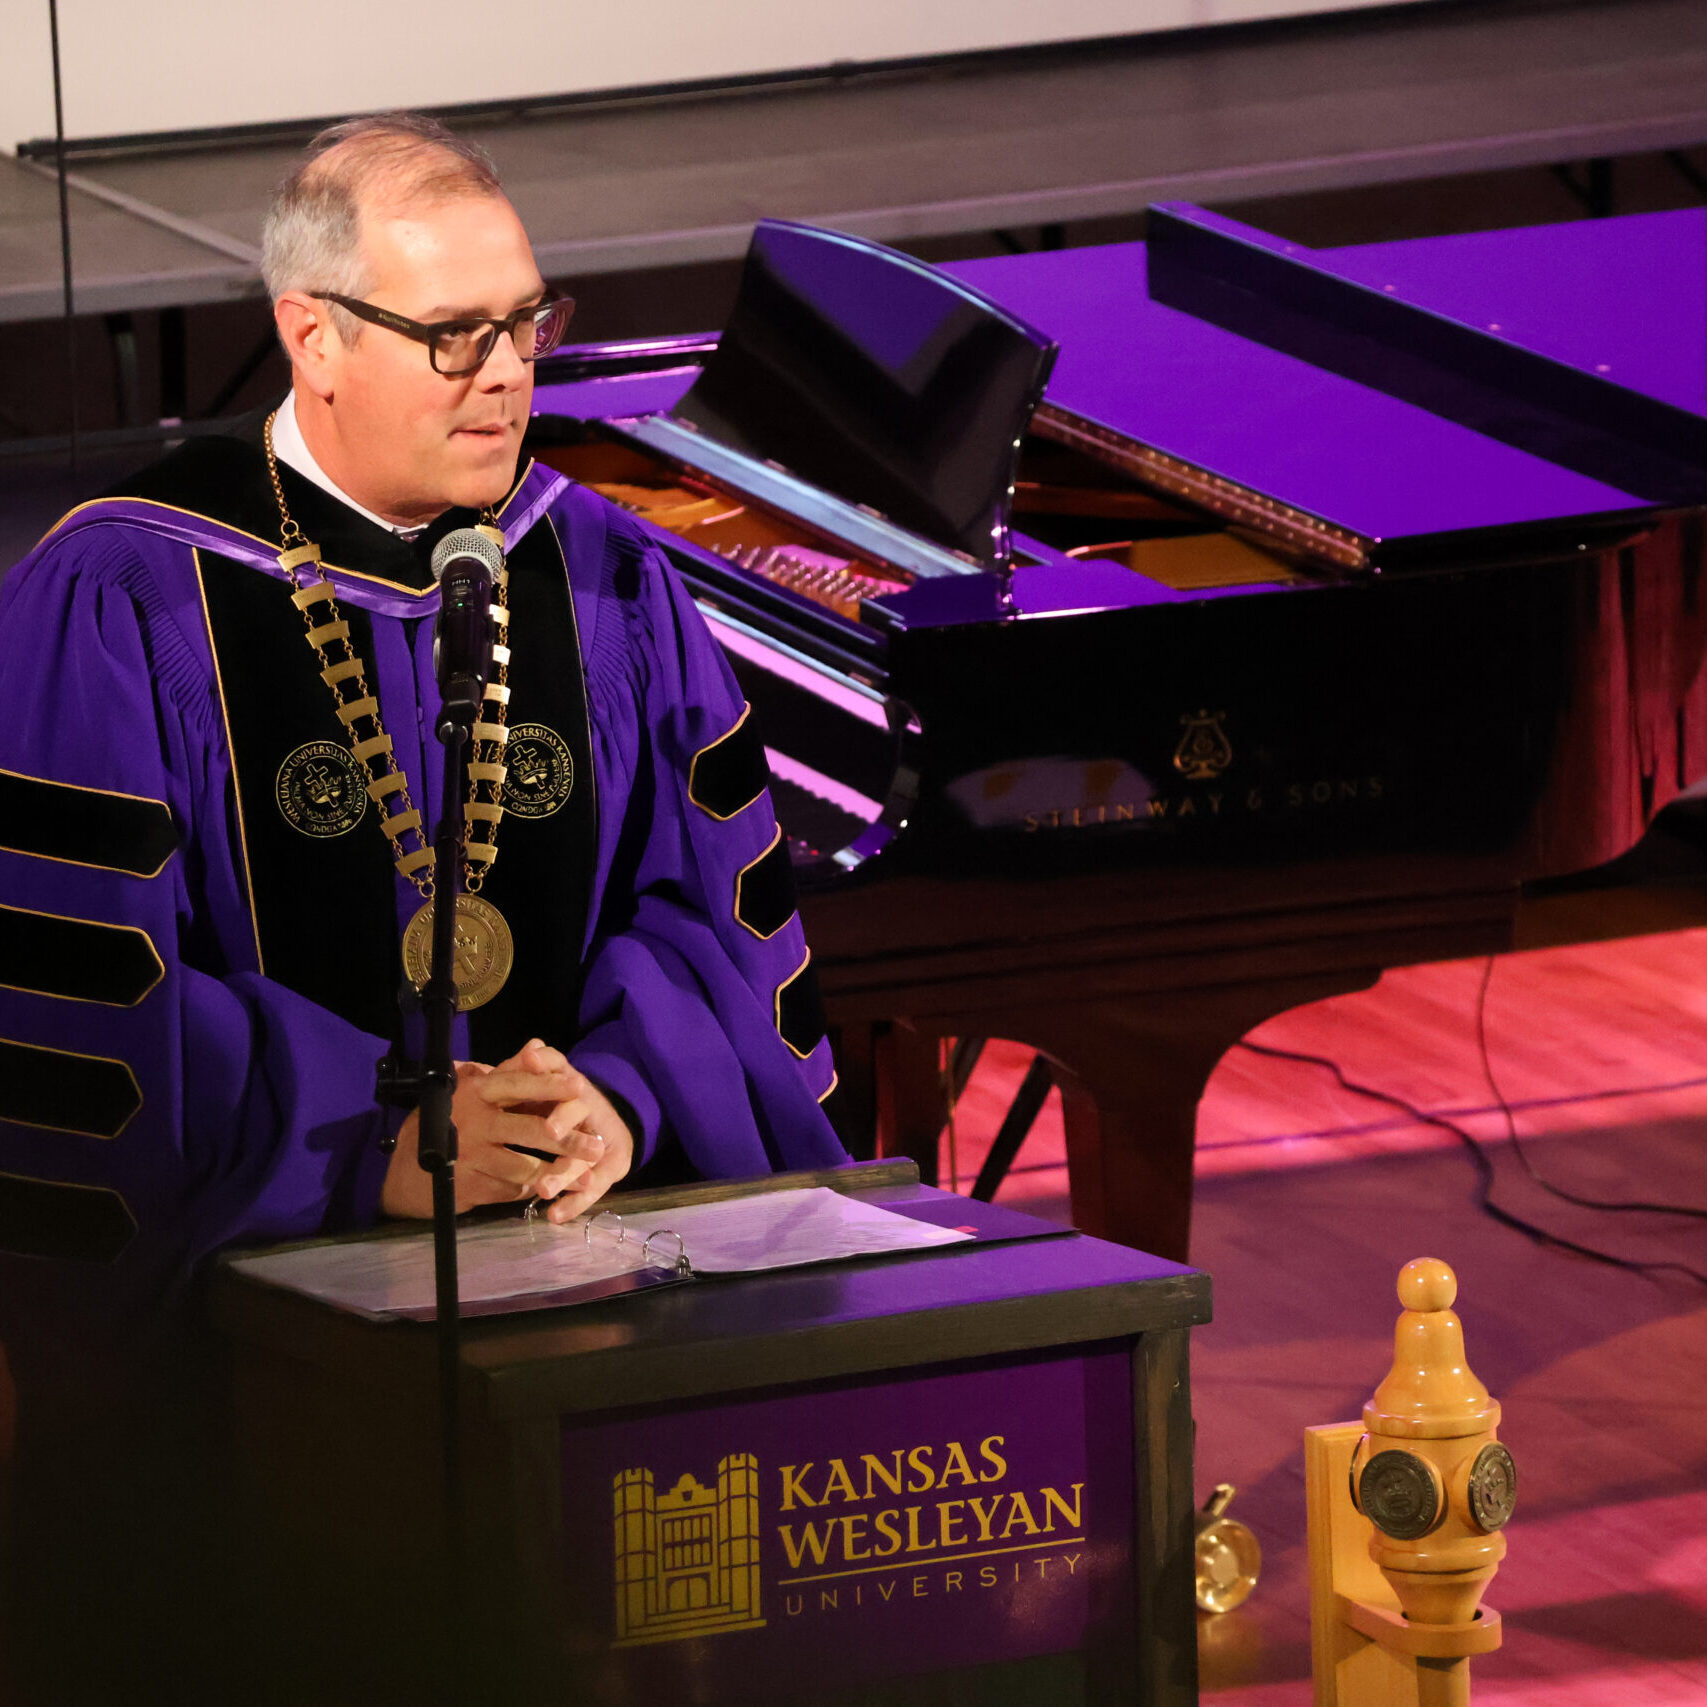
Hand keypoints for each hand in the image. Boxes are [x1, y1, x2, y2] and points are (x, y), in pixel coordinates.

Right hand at [380, 1040, 626, 1217]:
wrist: (404, 1172)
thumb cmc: (447, 1122)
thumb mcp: (470, 1090)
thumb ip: (505, 1071)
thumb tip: (537, 1046)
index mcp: (477, 1092)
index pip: (517, 1084)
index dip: (548, 1085)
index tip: (580, 1088)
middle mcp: (474, 1122)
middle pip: (529, 1129)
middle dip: (568, 1140)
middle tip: (598, 1148)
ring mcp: (471, 1156)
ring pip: (525, 1166)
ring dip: (556, 1173)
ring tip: (584, 1177)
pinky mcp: (468, 1186)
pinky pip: (510, 1189)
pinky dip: (530, 1190)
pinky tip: (546, 1189)